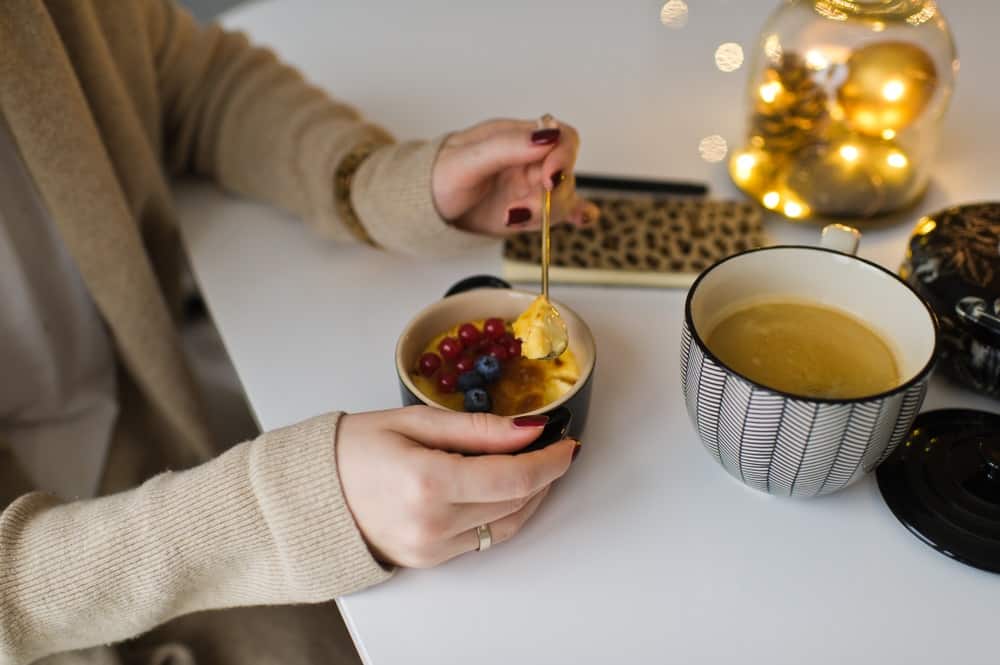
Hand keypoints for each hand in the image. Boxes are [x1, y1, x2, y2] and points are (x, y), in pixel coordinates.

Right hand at [336, 406, 577, 567]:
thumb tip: (528, 430)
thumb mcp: (413, 422)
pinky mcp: (431, 559)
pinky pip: (485, 538)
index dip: (550, 460)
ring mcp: (432, 548)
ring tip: (536, 465)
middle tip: (554, 444)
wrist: (308, 495)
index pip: (514, 476)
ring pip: (508, 523)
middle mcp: (433, 523)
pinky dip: (505, 512)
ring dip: (531, 495)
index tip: (566, 441)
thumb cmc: (352, 451)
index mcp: (428, 483)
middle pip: (516, 500)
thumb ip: (476, 428)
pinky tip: (507, 488)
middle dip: (545, 472)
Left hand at [431, 117, 600, 235]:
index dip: (563, 157)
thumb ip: (507, 146)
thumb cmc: (441, 175)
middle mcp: (531, 161)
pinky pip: (564, 211)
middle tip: (521, 208)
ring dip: (546, 213)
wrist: (427, 206)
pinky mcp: (531, 210)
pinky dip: (578, 215)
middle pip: (566, 172)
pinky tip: (583, 219)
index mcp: (518, 138)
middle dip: (550, 195)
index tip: (547, 178)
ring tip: (512, 218)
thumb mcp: (467, 159)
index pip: (561, 137)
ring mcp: (532, 187)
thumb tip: (545, 136)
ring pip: (563, 198)